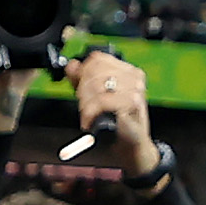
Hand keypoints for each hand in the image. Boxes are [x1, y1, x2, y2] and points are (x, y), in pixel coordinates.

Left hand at [71, 45, 156, 174]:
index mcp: (129, 71)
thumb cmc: (118, 123)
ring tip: (87, 115)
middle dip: (82, 89)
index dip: (82, 71)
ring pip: (96, 86)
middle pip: (94, 71)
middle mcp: (134, 78)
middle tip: (83, 105)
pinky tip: (90, 121)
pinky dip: (90, 113)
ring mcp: (134, 91)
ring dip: (85, 104)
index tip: (78, 85)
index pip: (98, 59)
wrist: (133, 146)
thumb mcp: (99, 97)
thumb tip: (71, 65)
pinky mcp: (130, 104)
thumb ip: (84, 79)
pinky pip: (101, 101)